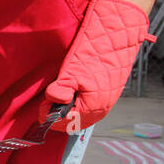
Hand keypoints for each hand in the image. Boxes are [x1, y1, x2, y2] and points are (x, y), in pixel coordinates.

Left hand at [39, 0, 153, 130]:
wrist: (119, 39)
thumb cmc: (96, 54)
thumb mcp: (72, 72)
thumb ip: (59, 91)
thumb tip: (50, 103)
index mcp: (91, 109)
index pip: (62, 124)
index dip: (48, 113)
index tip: (44, 101)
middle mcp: (99, 111)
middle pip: (70, 123)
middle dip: (57, 112)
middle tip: (52, 96)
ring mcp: (105, 105)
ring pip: (79, 116)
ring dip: (67, 107)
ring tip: (64, 90)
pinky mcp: (106, 97)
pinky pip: (87, 108)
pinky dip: (77, 103)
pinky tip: (74, 89)